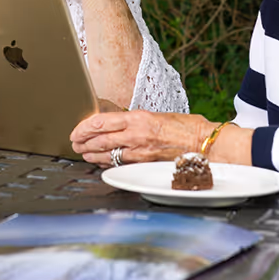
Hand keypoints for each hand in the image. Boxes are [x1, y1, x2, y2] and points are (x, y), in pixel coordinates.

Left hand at [70, 110, 212, 167]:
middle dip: (84, 142)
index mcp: (138, 117)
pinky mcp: (145, 163)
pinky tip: (101, 162)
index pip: (102, 121)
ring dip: (92, 155)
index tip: (77, 130)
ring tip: (83, 153)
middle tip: (75, 143)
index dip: (85, 127)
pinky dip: (108, 163)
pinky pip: (121, 163)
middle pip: (100, 139)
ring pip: (108, 153)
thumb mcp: (157, 115)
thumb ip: (137, 120)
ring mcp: (140, 151)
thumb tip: (120, 124)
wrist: (203, 142)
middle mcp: (136, 134)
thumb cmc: (185, 127)